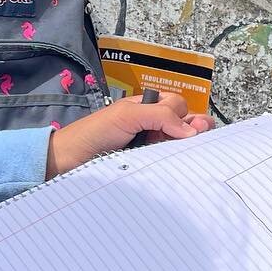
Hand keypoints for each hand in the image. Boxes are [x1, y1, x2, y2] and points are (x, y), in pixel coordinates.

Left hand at [46, 91, 212, 177]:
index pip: (177, 106)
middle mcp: (150, 125)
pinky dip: (176, 161)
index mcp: (146, 108)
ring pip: (177, 143)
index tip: (194, 129)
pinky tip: (181, 164)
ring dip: (188, 145)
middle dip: (195, 128)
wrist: (71, 160)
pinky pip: (166, 161)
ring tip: (194, 150)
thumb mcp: (128, 115)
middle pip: (183, 123)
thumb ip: (160, 116)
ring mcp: (149, 145)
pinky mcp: (145, 164)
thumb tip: (193, 131)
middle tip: (201, 137)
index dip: (186, 115)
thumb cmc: (96, 132)